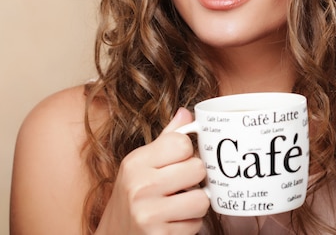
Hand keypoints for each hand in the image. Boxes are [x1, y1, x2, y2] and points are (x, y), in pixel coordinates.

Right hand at [96, 108, 209, 234]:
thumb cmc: (132, 196)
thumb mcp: (141, 164)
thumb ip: (166, 139)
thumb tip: (187, 113)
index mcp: (136, 162)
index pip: (182, 143)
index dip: (187, 152)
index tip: (179, 162)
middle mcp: (140, 186)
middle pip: (197, 169)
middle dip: (195, 179)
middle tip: (181, 186)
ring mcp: (148, 214)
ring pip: (201, 200)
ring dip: (195, 205)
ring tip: (179, 205)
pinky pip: (195, 225)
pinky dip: (189, 225)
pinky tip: (173, 223)